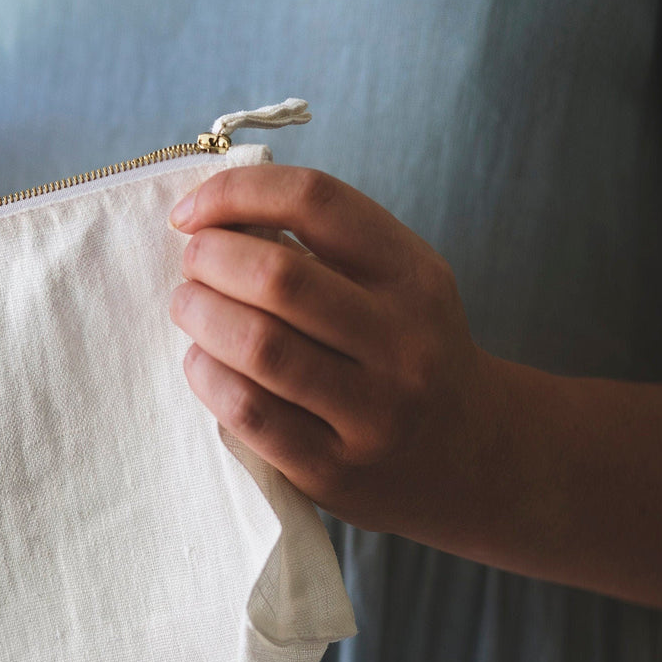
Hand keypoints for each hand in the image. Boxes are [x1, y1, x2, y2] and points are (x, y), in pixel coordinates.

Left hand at [167, 164, 501, 546]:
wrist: (473, 455)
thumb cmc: (407, 353)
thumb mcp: (396, 286)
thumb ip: (323, 249)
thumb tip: (217, 218)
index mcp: (413, 275)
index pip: (315, 201)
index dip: (236, 194)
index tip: (189, 212)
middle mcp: (402, 340)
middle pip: (278, 277)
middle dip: (210, 259)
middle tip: (191, 264)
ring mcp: (372, 410)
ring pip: (259, 345)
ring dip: (201, 315)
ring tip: (188, 306)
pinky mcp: (333, 467)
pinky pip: (249, 411)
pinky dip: (208, 376)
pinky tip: (201, 362)